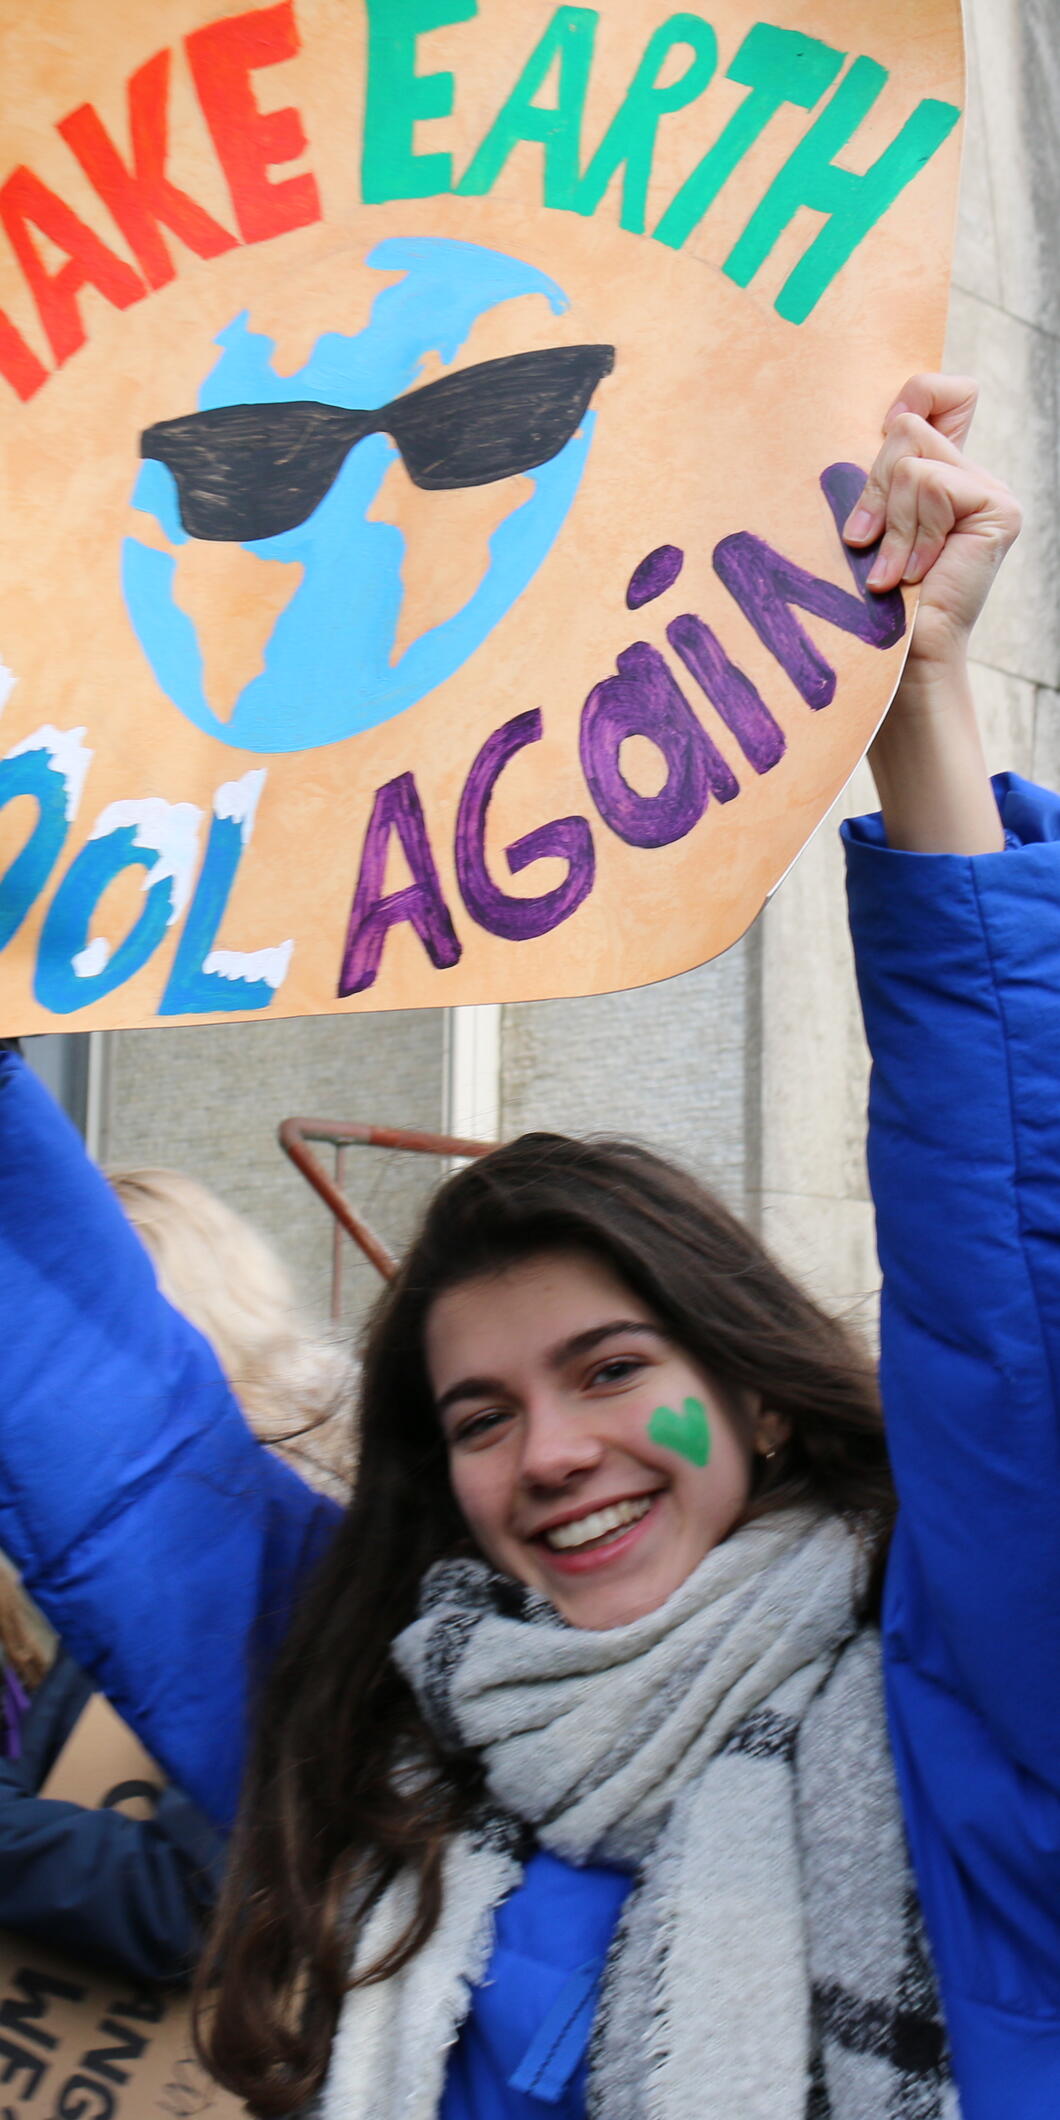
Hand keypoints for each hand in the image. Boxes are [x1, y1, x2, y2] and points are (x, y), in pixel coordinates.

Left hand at [844, 374, 1020, 680]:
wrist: (897, 656)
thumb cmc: (868, 597)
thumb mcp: (862, 518)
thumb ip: (872, 472)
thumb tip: (873, 425)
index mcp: (937, 468)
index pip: (939, 391)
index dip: (910, 399)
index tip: (878, 445)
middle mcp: (968, 472)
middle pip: (907, 426)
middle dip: (874, 487)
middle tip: (865, 541)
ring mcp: (989, 490)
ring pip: (913, 458)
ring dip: (889, 520)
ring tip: (889, 571)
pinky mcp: (998, 508)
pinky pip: (932, 484)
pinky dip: (910, 532)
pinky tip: (913, 574)